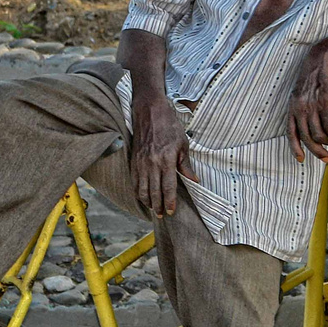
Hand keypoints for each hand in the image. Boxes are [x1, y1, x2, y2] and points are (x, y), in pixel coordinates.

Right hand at [131, 93, 196, 216]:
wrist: (150, 112)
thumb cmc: (169, 126)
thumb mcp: (183, 144)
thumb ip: (186, 164)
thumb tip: (194, 180)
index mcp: (166, 160)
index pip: (168, 187)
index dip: (169, 201)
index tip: (171, 211)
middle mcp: (152, 163)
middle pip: (154, 191)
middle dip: (158, 206)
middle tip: (161, 215)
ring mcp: (141, 162)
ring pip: (142, 188)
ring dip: (147, 201)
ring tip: (153, 209)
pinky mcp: (134, 160)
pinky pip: (134, 181)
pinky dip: (137, 191)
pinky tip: (142, 197)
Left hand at [288, 40, 327, 162]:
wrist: (327, 56)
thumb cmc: (318, 74)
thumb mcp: (306, 92)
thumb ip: (306, 108)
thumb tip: (312, 126)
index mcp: (292, 105)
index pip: (290, 132)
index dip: (295, 148)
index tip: (301, 160)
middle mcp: (299, 106)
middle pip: (306, 137)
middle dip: (317, 151)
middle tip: (326, 158)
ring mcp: (311, 103)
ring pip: (319, 133)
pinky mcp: (324, 100)